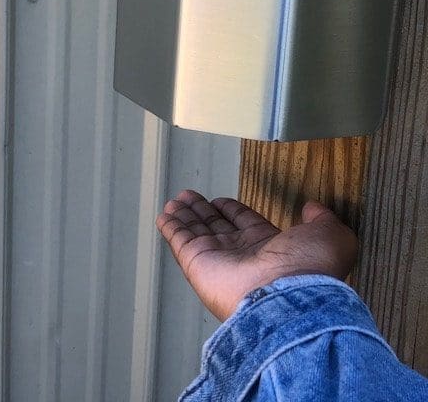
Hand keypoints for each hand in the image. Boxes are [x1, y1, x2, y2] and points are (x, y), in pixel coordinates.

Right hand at [156, 190, 357, 321]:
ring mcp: (219, 262)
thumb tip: (315, 207)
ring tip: (174, 201)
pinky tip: (164, 215)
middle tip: (189, 197)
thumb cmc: (311, 270)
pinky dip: (170, 228)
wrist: (287, 298)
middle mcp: (243, 256)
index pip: (245, 224)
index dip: (232, 210)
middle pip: (217, 227)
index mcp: (271, 248)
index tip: (220, 200)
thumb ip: (322, 218)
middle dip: (203, 211)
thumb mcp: (331, 235)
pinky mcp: (198, 266)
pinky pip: (180, 242)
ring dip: (184, 216)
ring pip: (196, 233)